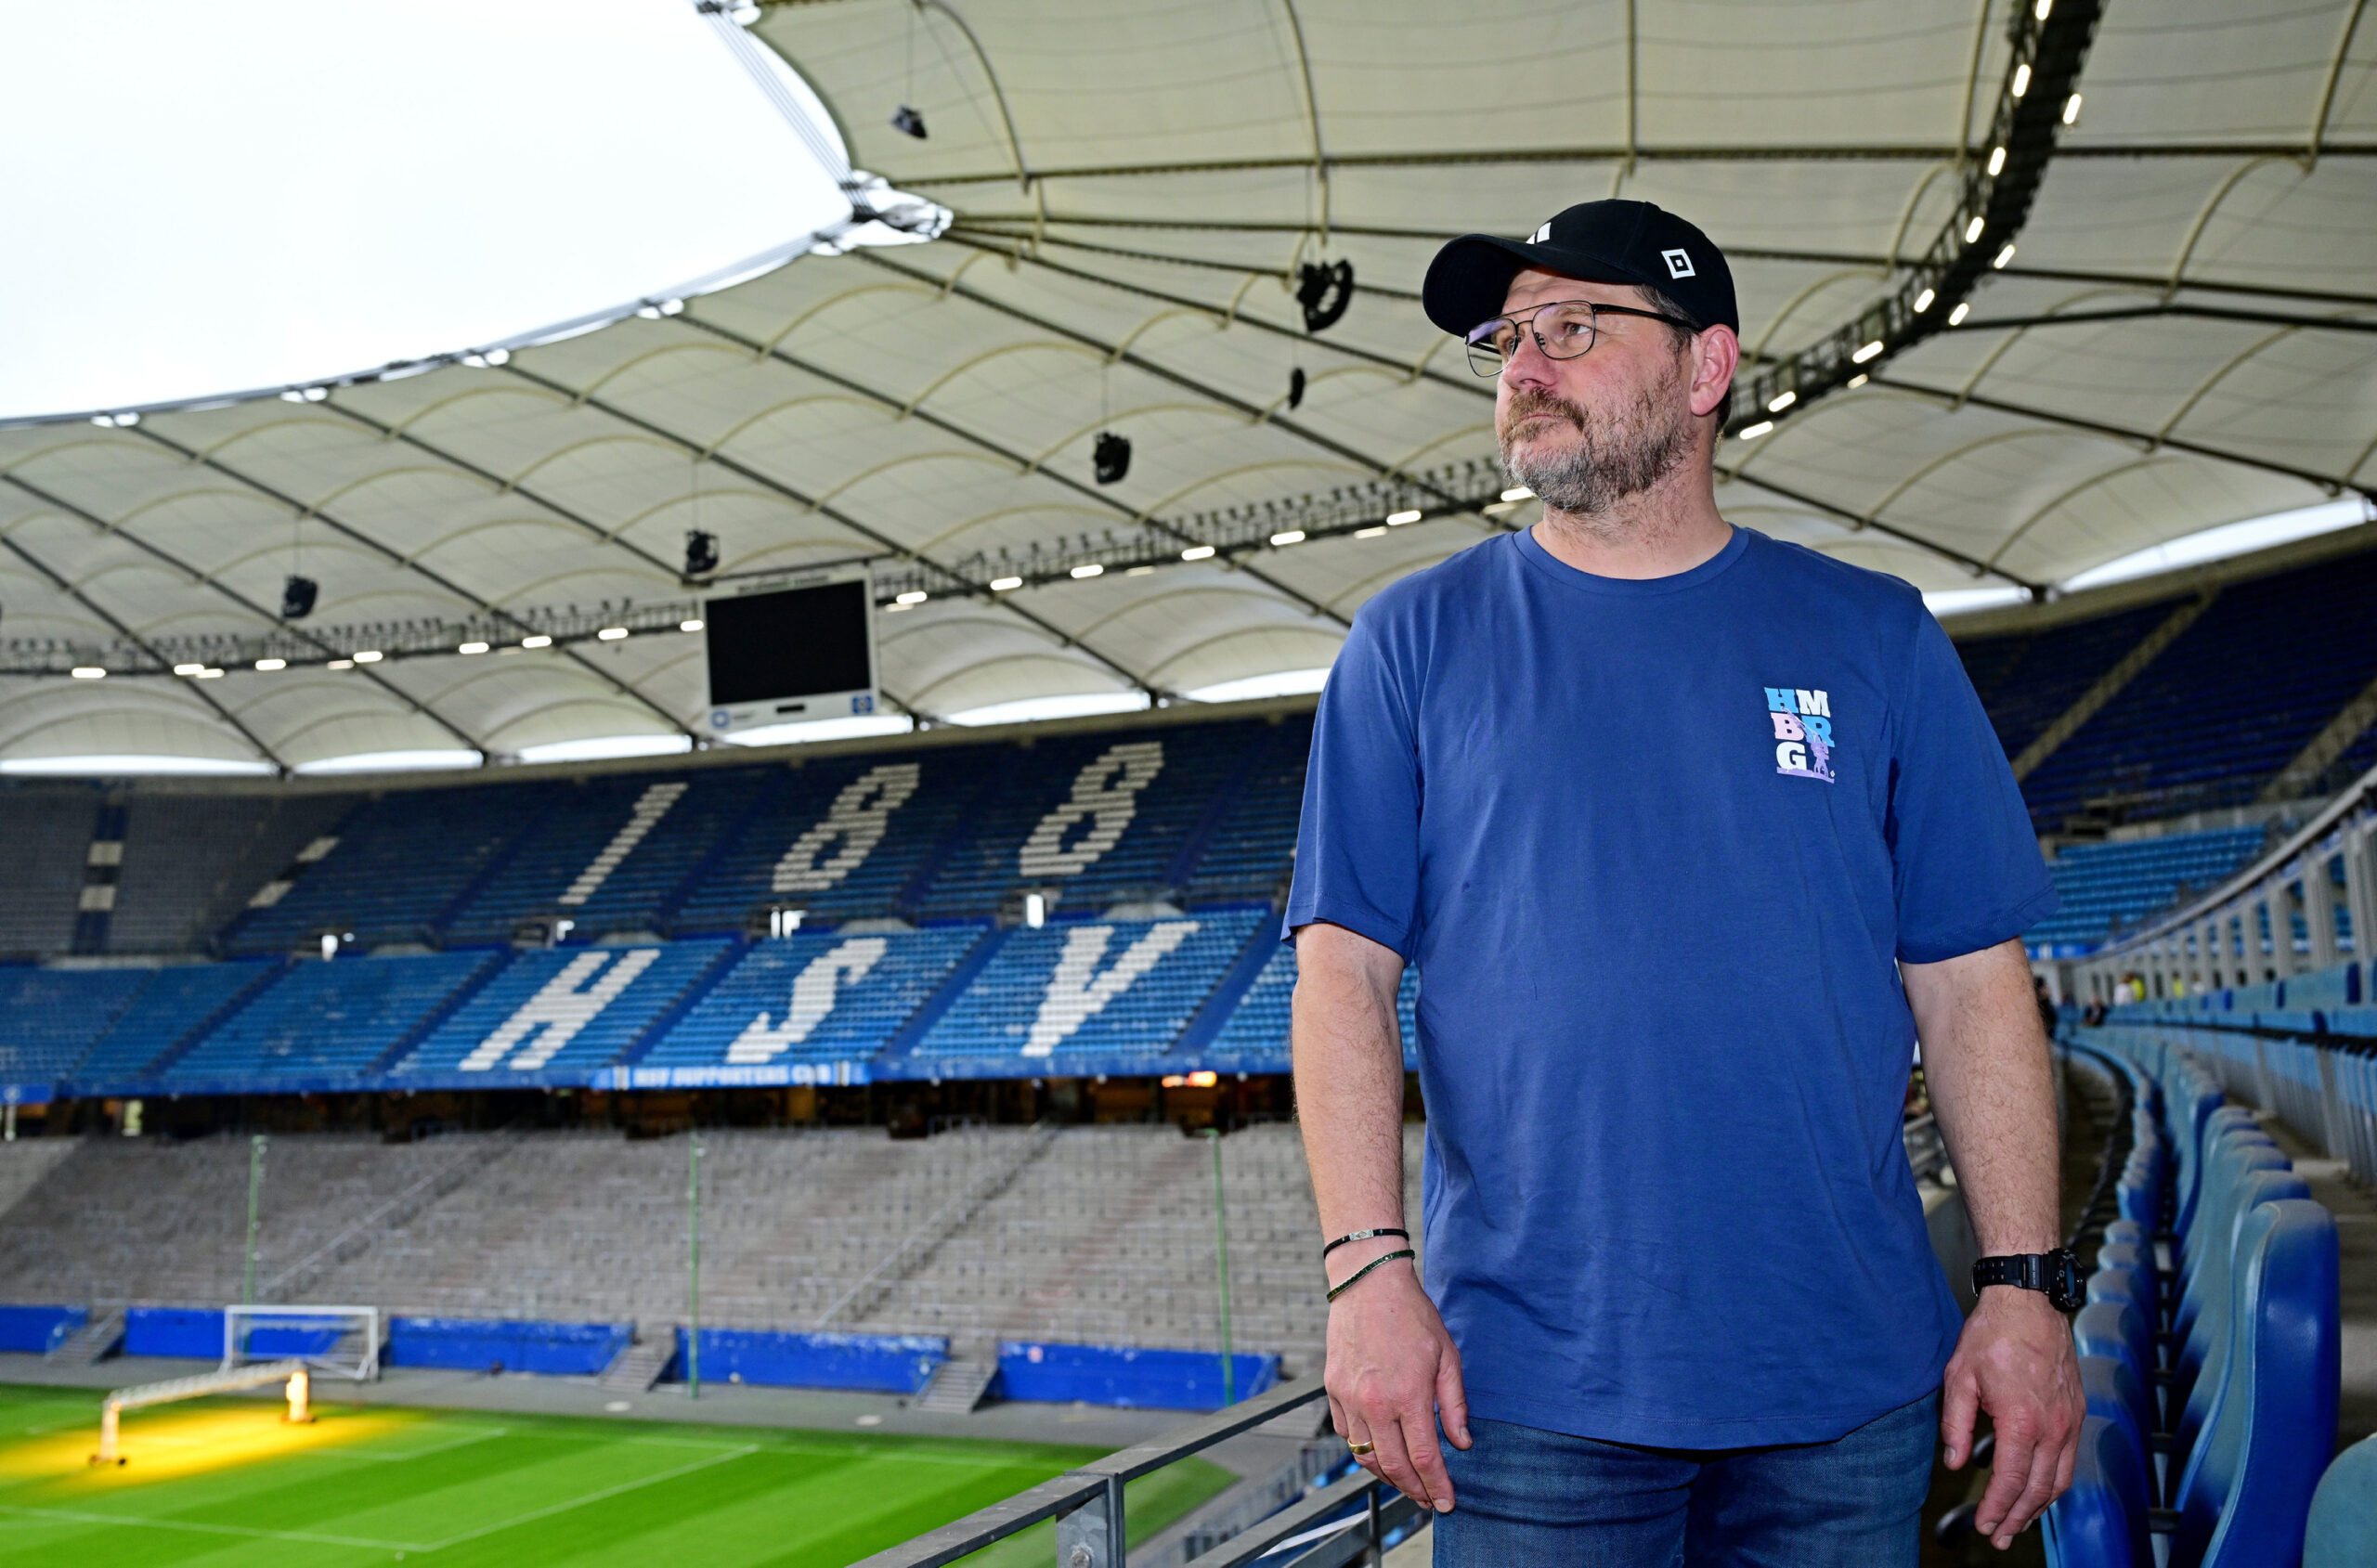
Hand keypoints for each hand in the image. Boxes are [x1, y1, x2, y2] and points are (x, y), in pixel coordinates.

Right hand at [1324, 1256, 1469, 1512]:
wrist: (1368, 1284)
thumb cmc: (1413, 1316)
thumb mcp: (1447, 1356)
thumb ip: (1454, 1404)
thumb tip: (1461, 1442)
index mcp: (1408, 1395)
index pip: (1425, 1458)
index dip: (1438, 1486)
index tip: (1447, 1503)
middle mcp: (1374, 1403)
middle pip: (1393, 1467)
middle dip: (1414, 1490)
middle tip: (1429, 1500)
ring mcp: (1349, 1398)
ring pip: (1366, 1456)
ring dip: (1388, 1476)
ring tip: (1407, 1482)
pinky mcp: (1332, 1390)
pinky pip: (1347, 1435)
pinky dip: (1364, 1450)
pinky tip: (1380, 1451)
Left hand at [1941, 1287, 2084, 1549]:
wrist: (2029, 1303)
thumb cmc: (1992, 1335)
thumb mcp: (1959, 1377)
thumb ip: (1955, 1424)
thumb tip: (1952, 1463)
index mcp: (2021, 1420)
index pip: (2011, 1480)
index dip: (1997, 1508)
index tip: (1986, 1527)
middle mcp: (2053, 1426)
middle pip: (2039, 1489)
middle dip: (2019, 1518)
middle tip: (2001, 1538)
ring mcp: (2070, 1420)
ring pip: (2060, 1479)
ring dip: (2040, 1507)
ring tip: (2020, 1524)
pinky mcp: (2077, 1411)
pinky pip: (2069, 1459)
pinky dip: (2055, 1483)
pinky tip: (2040, 1490)